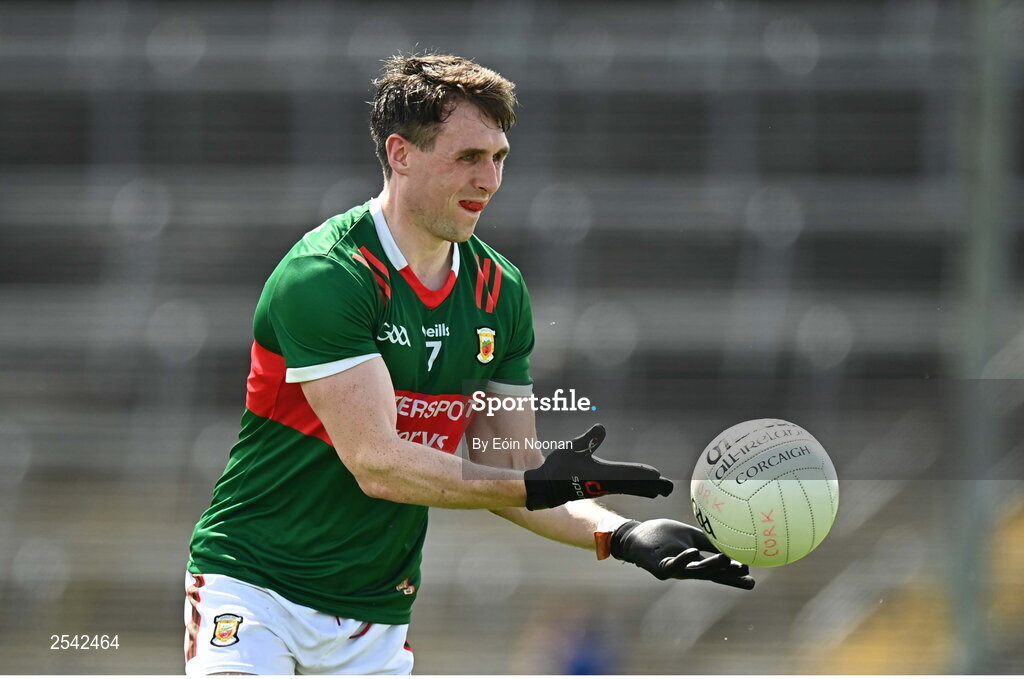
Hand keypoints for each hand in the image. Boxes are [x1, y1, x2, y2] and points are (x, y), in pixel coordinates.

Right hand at [523, 424, 672, 509]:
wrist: (546, 486)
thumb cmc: (558, 467)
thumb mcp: (571, 449)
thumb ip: (587, 439)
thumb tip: (602, 427)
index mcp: (602, 475)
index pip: (627, 474)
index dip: (643, 474)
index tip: (658, 476)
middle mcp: (606, 483)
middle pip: (634, 485)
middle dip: (651, 486)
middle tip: (669, 488)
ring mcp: (604, 487)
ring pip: (631, 487)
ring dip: (646, 488)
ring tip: (661, 489)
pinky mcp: (601, 487)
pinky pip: (625, 487)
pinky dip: (637, 488)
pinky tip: (643, 489)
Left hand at [611, 519, 754, 589]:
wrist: (636, 536)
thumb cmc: (663, 536)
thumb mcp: (690, 536)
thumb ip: (707, 540)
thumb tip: (730, 538)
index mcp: (696, 563)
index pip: (718, 572)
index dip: (734, 577)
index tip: (752, 580)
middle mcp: (687, 570)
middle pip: (711, 574)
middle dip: (728, 575)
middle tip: (746, 572)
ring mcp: (674, 570)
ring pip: (695, 571)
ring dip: (711, 566)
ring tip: (726, 559)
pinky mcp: (659, 568)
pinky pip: (672, 565)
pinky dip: (683, 559)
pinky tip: (693, 552)